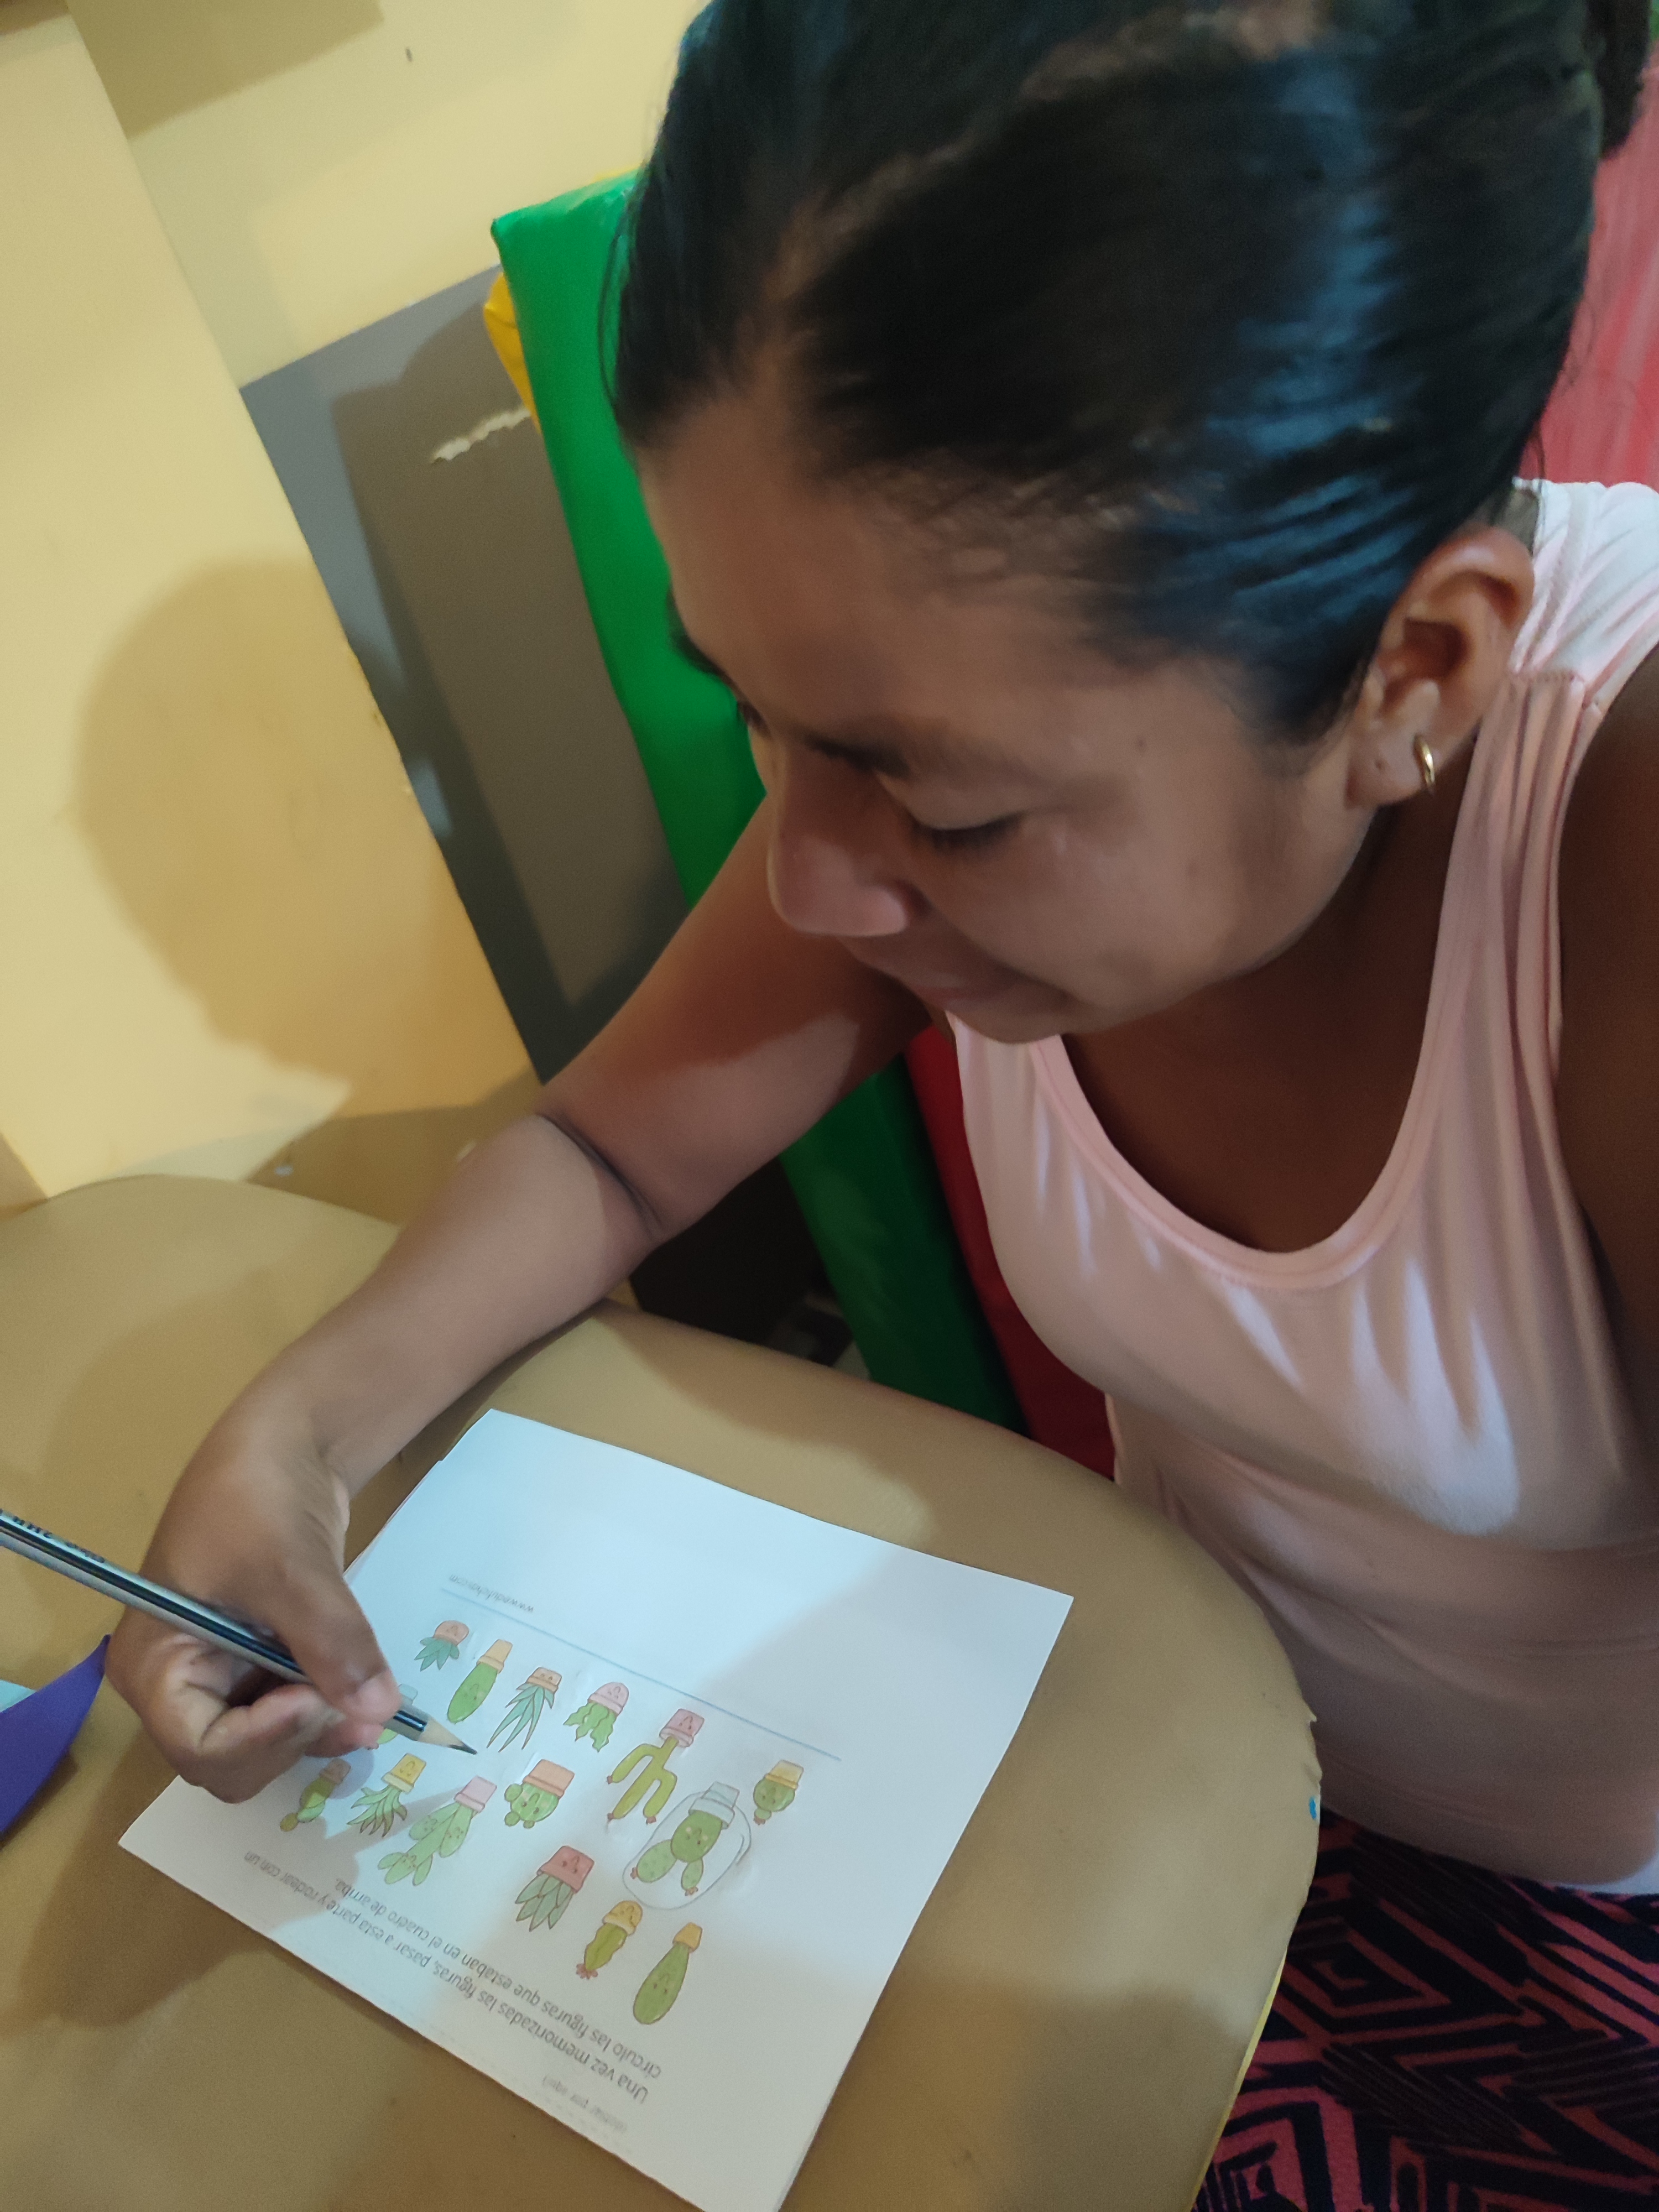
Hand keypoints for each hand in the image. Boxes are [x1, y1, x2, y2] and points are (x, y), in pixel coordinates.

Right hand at [107, 1419, 398, 1801]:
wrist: (285, 1444)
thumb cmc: (256, 1495)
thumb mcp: (291, 1566)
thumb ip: (331, 1641)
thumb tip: (377, 1710)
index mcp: (152, 1665)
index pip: (197, 1745)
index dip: (261, 1739)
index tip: (315, 1698)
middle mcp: (178, 1684)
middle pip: (230, 1759)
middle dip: (294, 1742)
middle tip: (360, 1710)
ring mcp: (220, 1676)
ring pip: (268, 1745)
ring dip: (320, 1732)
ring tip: (375, 1706)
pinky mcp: (260, 1664)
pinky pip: (291, 1714)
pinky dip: (328, 1710)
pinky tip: (366, 1690)